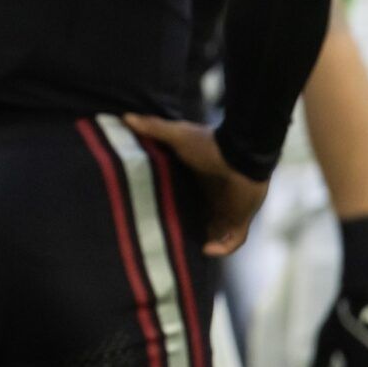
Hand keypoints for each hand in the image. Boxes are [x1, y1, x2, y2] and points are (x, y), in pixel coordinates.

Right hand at [122, 114, 267, 256]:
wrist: (242, 154)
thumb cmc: (210, 145)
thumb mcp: (176, 135)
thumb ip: (153, 128)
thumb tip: (125, 117)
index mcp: (198, 180)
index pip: (184, 199)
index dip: (173, 208)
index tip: (154, 214)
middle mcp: (212, 197)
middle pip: (198, 218)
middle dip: (187, 229)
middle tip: (166, 238)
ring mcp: (228, 209)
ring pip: (214, 232)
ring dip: (204, 241)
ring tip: (185, 249)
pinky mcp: (240, 218)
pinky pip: (234, 240)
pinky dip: (223, 248)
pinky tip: (207, 249)